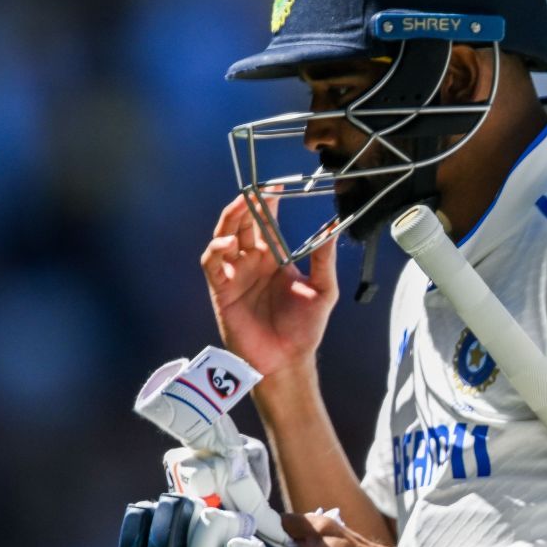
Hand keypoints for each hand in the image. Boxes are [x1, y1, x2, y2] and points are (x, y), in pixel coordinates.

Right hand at [201, 195, 334, 381]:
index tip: (275, 186)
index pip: (265, 221)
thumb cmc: (305, 329)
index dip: (266, 202)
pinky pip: (212, 264)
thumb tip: (334, 228)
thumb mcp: (323, 290)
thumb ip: (324, 259)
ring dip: (229, 220)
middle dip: (245, 205)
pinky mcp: (222, 290)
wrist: (287, 360)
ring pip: (223, 236)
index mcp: (273, 257)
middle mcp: (252, 261)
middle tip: (254, 191)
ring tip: (241, 207)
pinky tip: (229, 244)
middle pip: (241, 223)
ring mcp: (235, 274)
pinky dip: (216, 250)